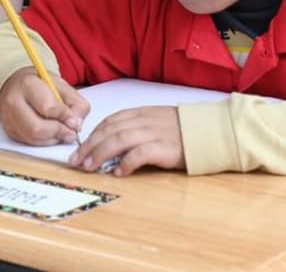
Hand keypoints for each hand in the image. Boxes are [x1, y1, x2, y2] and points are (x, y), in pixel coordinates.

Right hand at [0, 67, 88, 144]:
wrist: (17, 84)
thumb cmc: (40, 85)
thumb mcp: (62, 86)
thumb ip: (75, 104)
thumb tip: (76, 125)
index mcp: (27, 84)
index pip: (48, 108)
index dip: (65, 117)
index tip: (74, 120)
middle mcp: (13, 101)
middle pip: (37, 128)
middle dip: (58, 132)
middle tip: (70, 132)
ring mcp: (8, 117)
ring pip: (33, 138)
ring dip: (52, 139)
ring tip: (62, 132)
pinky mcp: (9, 130)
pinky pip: (29, 142)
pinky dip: (44, 141)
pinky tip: (51, 133)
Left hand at [69, 106, 184, 175]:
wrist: (209, 130)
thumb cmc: (179, 129)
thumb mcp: (152, 121)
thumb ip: (132, 128)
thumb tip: (108, 144)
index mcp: (138, 113)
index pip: (107, 122)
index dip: (91, 135)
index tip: (78, 149)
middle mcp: (142, 121)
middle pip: (108, 131)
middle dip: (89, 146)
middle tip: (76, 161)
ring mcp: (153, 133)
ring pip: (118, 140)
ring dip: (100, 154)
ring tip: (89, 167)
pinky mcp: (164, 147)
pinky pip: (139, 153)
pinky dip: (126, 163)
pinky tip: (118, 172)